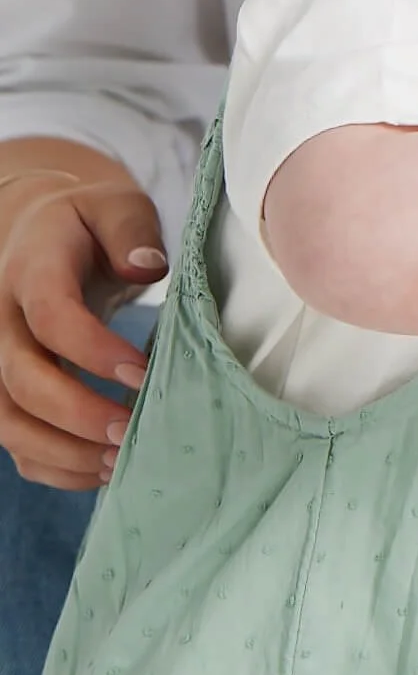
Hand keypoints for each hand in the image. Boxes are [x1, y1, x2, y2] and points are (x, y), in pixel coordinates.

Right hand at [0, 175, 166, 490]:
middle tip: (131, 428)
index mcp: (30, 269)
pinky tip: (103, 469)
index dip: (94, 350)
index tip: (142, 371)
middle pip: (20, 380)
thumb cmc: (86, 223)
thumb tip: (146, 268)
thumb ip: (132, 230)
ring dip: (65, 452)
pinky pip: (16, 444)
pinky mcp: (5, 392)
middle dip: (77, 413)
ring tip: (122, 459)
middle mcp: (0, 321)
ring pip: (9, 423)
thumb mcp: (114, 205)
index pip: (50, 316)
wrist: (35, 232)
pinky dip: (56, 468)